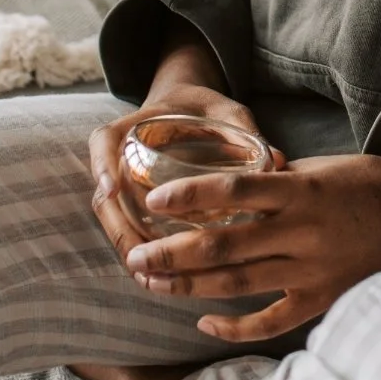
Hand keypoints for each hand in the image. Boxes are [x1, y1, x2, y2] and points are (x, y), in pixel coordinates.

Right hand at [88, 82, 288, 268]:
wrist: (186, 103)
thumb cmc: (206, 107)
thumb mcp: (225, 112)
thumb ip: (245, 131)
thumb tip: (279, 161)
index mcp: (140, 123)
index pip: (105, 140)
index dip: (101, 165)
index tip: (112, 190)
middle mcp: (123, 152)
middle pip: (104, 192)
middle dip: (117, 227)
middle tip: (137, 258)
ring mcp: (123, 177)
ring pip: (111, 215)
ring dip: (125, 245)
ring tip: (145, 276)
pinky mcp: (132, 197)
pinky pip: (124, 222)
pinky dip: (135, 246)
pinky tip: (153, 274)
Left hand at [120, 151, 380, 341]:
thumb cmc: (365, 183)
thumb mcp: (320, 166)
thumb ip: (276, 179)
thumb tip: (229, 185)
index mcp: (299, 189)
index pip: (234, 188)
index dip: (191, 196)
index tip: (154, 202)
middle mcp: (301, 230)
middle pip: (224, 243)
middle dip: (173, 253)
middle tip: (135, 258)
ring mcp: (310, 269)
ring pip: (237, 284)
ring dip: (189, 286)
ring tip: (152, 286)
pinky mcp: (319, 299)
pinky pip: (269, 320)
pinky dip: (234, 326)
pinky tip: (203, 321)